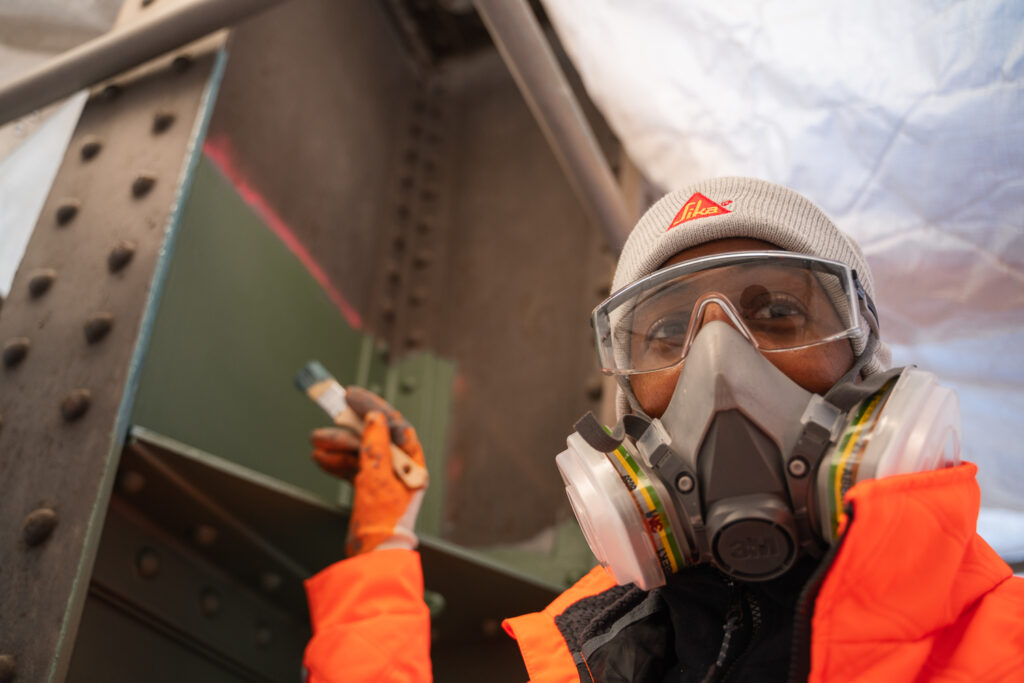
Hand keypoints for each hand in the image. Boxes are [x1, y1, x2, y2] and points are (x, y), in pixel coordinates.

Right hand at [311, 387, 426, 555]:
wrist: (373, 556)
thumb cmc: (383, 521)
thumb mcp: (377, 475)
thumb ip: (376, 443)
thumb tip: (375, 416)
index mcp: (412, 461)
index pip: (393, 423)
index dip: (372, 406)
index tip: (351, 396)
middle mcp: (401, 467)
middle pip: (373, 435)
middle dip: (348, 428)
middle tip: (329, 416)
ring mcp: (385, 479)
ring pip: (359, 451)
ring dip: (337, 444)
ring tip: (316, 442)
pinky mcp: (370, 490)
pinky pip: (353, 467)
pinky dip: (337, 462)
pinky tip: (321, 458)